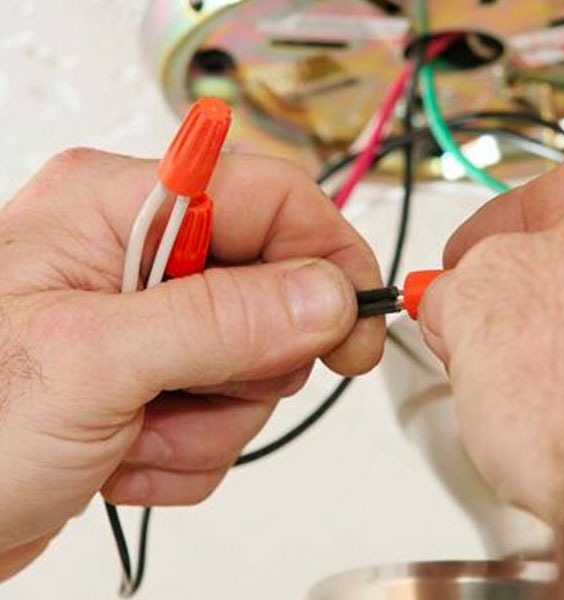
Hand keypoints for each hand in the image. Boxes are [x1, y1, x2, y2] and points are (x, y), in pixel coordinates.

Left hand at [0, 149, 383, 578]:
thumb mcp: (90, 363)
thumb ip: (219, 320)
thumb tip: (326, 295)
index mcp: (117, 208)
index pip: (270, 196)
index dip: (326, 253)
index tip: (357, 319)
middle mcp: (139, 256)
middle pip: (275, 289)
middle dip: (249, 363)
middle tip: (190, 390)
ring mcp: (151, 325)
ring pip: (256, 366)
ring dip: (207, 422)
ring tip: (131, 433)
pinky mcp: (156, 382)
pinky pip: (225, 416)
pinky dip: (185, 453)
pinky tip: (120, 456)